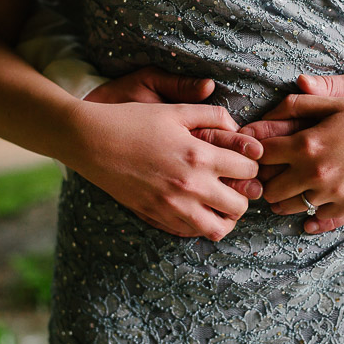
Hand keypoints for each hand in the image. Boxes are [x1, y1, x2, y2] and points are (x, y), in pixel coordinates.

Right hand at [82, 67, 264, 229]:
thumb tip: (237, 125)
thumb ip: (210, 114)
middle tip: (235, 184)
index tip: (244, 161)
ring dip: (225, 217)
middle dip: (244, 195)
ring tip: (219, 203)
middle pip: (240, 206)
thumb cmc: (133, 121)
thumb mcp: (175, 110)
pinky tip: (196, 208)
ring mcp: (172, 206)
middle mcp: (190, 186)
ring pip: (217, 229)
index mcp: (199, 156)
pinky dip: (199, 224)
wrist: (91, 141)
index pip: (248, 170)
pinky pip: (189, 233)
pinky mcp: (155, 217)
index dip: (252, 164)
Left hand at [241, 70, 343, 233]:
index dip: (253, 153)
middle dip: (263, 180)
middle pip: (272, 187)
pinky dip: (311, 219)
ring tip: (279, 194)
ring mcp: (337, 192)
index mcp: (309, 143)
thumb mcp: (341, 99)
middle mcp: (318, 172)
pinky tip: (304, 218)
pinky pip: (324, 219)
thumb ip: (304, 102)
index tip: (249, 152)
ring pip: (292, 207)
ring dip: (283, 200)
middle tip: (260, 177)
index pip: (263, 154)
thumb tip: (274, 104)